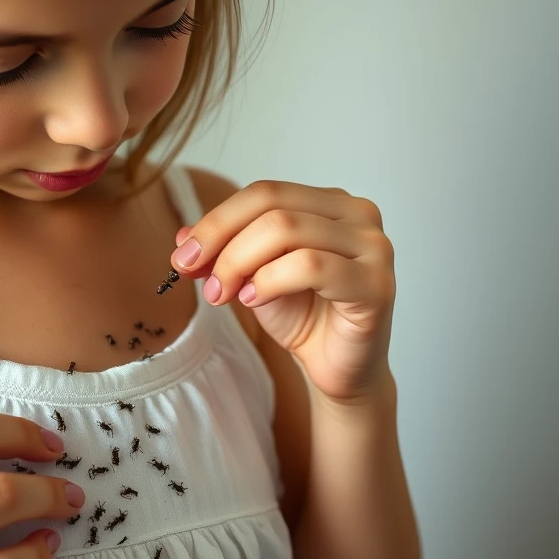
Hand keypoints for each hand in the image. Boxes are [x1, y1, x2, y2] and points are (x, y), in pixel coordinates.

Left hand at [171, 180, 395, 403]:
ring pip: (287, 230)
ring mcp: (373, 247)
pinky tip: (254, 299)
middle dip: (222, 240)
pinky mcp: (376, 284)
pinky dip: (270, 280)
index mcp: (330, 202)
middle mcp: (358, 214)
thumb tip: (182, 236)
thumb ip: (222, 249)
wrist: (334, 366)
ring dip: (240, 262)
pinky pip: (310, 266)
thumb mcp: (250, 274)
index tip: (182, 256)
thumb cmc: (301, 315)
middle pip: (272, 205)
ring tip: (224, 293)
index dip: (216, 221)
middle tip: (196, 274)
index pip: (264, 193)